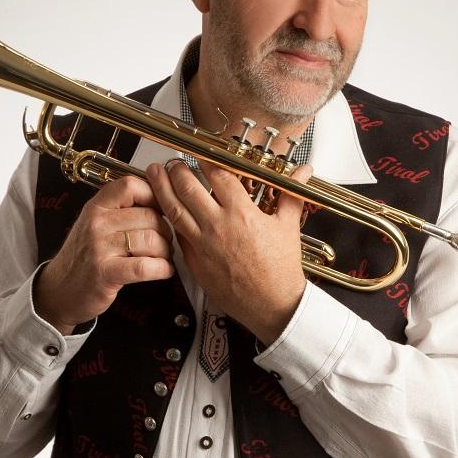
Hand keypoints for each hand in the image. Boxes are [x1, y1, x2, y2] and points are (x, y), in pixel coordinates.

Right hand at [34, 175, 173, 334]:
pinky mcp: (106, 273)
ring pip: (151, 239)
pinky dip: (162, 269)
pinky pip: (145, 266)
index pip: (131, 185)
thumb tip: (161, 199)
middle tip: (166, 242)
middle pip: (149, 216)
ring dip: (165, 251)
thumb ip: (122, 210)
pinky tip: (163, 270)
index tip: (162, 209)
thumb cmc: (85, 257)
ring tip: (162, 257)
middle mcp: (96, 223)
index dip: (154, 195)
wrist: (60, 289)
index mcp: (96, 207)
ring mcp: (99, 248)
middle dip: (166, 230)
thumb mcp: (96, 224)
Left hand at [147, 159, 309, 345]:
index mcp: (242, 214)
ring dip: (161, 189)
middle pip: (188, 188)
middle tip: (173, 162)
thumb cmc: (280, 269)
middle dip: (177, 170)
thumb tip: (303, 173)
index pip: (217, 176)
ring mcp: (203, 244)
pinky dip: (169, 218)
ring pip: (174, 209)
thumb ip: (291, 194)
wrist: (272, 305)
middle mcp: (218, 226)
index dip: (206, 159)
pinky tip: (166, 209)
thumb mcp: (288, 226)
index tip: (201, 153)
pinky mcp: (194, 261)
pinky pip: (177, 234)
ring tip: (154, 175)